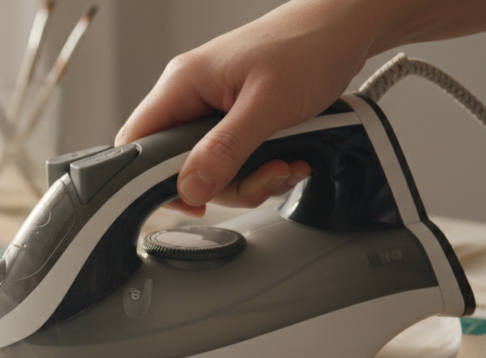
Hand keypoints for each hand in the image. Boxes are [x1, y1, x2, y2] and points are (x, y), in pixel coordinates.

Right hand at [114, 0, 376, 213]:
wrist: (347, 27)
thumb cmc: (308, 46)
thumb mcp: (266, 106)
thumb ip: (224, 149)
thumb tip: (190, 187)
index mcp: (182, 84)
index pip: (138, 142)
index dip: (153, 179)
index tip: (192, 201)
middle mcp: (192, 97)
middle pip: (181, 166)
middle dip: (225, 184)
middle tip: (262, 177)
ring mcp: (215, 109)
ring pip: (213, 169)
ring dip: (252, 179)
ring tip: (286, 165)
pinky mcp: (239, 118)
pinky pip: (237, 160)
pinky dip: (265, 168)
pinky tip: (291, 158)